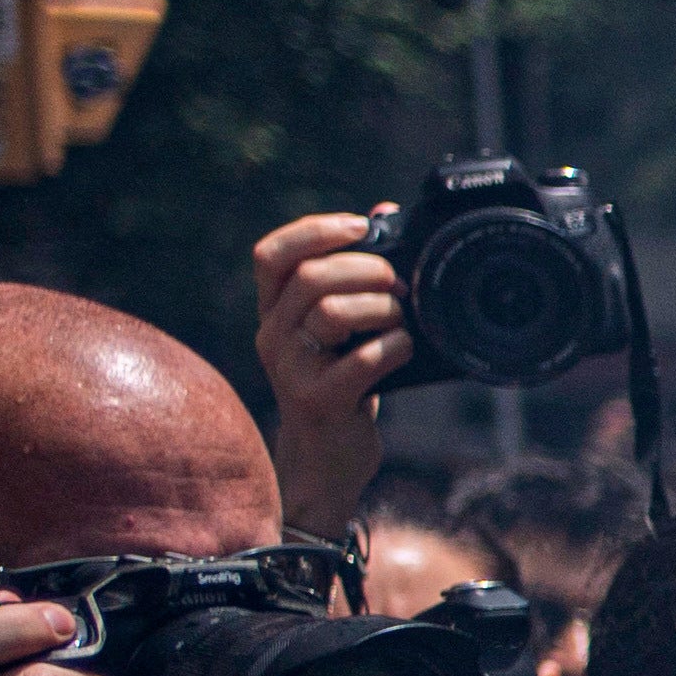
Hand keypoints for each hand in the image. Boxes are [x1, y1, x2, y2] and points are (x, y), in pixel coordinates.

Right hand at [252, 211, 407, 541]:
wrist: (328, 460)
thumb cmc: (343, 387)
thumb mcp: (342, 332)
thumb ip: (354, 279)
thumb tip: (382, 214)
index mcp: (274, 312)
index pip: (270, 255)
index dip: (313, 231)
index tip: (360, 226)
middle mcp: (273, 336)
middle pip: (309, 278)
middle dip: (365, 270)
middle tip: (398, 284)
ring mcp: (291, 370)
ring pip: (331, 312)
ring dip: (381, 308)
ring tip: (401, 320)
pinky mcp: (318, 401)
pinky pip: (362, 360)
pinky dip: (395, 347)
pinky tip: (405, 350)